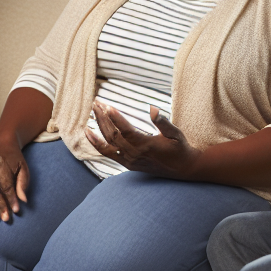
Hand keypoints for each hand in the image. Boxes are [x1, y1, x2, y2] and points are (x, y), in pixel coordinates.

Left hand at [85, 103, 202, 177]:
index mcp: (146, 145)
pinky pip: (107, 153)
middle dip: (103, 118)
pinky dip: (96, 143)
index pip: (126, 131)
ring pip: (108, 143)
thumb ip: (163, 123)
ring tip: (93, 111)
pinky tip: (88, 132)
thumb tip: (153, 110)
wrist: (182, 168)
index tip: (107, 106)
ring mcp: (129, 160)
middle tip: (97, 102)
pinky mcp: (127, 164)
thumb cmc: (179, 147)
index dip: (116, 119)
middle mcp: (135, 154)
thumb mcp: (175, 133)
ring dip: (98, 126)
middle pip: (113, 135)